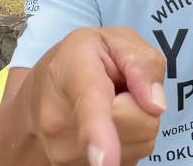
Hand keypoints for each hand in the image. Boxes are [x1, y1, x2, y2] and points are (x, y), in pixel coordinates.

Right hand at [23, 27, 165, 165]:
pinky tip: (106, 127)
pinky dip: (126, 143)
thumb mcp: (113, 39)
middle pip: (140, 125)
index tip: (106, 162)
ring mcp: (65, 154)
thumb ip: (141, 62)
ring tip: (110, 106)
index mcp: (73, 75)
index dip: (98, 135)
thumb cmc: (78, 61)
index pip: (90, 107)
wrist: (36, 98)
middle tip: (119, 90)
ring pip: (139, 144)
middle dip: (142, 106)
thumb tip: (156, 105)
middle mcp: (62, 122)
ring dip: (134, 125)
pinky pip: (128, 159)